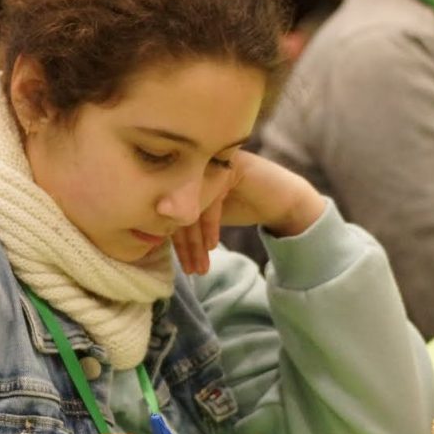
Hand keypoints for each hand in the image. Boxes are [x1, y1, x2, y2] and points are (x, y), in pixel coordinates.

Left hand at [172, 150, 325, 274]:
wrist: (280, 199)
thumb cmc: (240, 205)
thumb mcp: (206, 216)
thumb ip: (184, 221)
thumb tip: (153, 237)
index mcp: (186, 173)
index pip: (173, 209)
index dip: (176, 241)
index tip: (182, 266)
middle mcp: (197, 163)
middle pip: (182, 208)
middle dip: (187, 245)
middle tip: (191, 271)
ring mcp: (213, 162)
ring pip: (196, 206)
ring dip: (197, 242)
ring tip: (200, 267)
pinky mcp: (230, 166)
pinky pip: (212, 199)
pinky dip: (210, 226)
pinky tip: (213, 245)